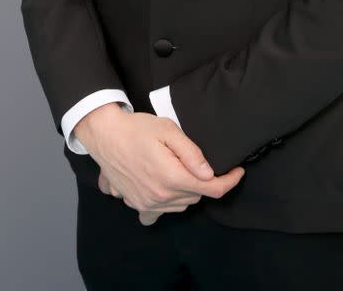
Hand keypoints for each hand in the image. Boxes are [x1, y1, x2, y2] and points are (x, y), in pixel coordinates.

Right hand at [74, 104, 244, 225]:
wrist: (105, 135)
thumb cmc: (137, 128)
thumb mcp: (168, 130)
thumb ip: (191, 152)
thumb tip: (209, 172)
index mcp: (171, 177)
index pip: (212, 189)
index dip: (229, 181)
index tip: (237, 171)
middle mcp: (160, 196)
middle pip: (197, 196)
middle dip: (204, 181)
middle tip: (197, 161)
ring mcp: (147, 203)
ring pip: (181, 205)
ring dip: (187, 191)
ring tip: (180, 169)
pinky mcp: (136, 205)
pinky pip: (160, 214)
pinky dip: (168, 204)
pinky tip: (165, 190)